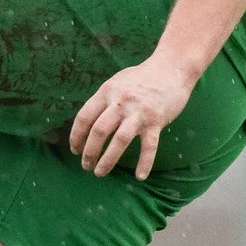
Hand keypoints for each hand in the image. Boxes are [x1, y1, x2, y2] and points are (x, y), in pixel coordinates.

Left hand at [68, 57, 197, 178]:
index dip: (76, 135)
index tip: (74, 149)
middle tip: (85, 165)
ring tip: (99, 172)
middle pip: (99, 130)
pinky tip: (140, 176)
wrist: (171, 68)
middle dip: (89, 151)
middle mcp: (121, 102)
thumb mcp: (116, 83)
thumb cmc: (141, 78)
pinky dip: (144, 162)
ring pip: (119, 140)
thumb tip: (87, 121)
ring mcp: (139, 112)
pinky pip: (149, 146)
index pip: (84, 116)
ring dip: (107, 159)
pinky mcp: (156, 120)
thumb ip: (103, 100)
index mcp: (107, 92)